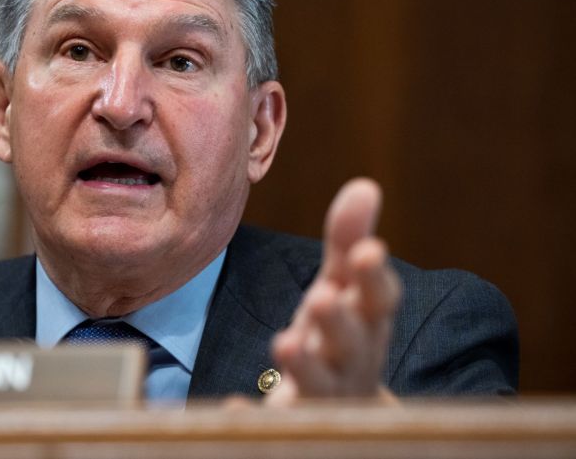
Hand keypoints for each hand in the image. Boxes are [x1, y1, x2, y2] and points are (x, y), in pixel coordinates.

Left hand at [266, 178, 401, 404]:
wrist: (342, 415)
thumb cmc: (341, 336)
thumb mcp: (342, 288)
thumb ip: (347, 242)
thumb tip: (365, 185)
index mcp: (366, 323)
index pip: (377, 299)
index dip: (372, 277)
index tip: (367, 251)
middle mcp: (351, 362)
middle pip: (352, 345)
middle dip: (339, 321)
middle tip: (321, 298)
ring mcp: (324, 398)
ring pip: (321, 387)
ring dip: (306, 366)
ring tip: (287, 345)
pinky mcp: (291, 424)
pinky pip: (271, 426)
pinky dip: (253, 417)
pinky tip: (232, 405)